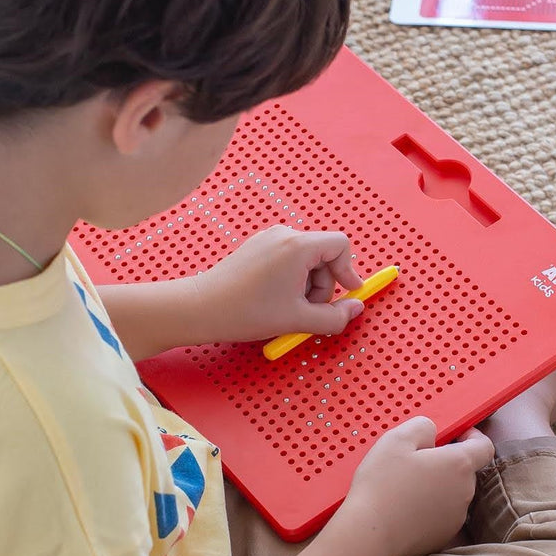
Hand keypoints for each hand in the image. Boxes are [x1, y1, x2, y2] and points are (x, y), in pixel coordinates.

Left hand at [193, 225, 365, 343]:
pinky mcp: (257, 247)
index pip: (340, 245)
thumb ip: (334, 317)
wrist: (200, 308)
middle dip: (323, 285)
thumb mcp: (298, 320)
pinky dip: (291, 280)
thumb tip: (355, 309)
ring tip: (287, 307)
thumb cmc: (244, 311)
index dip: (348, 270)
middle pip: (324, 255)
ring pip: (306, 259)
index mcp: (298, 246)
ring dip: (306, 285)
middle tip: (306, 310)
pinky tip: (274, 300)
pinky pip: (288, 259)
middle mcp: (284, 235)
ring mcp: (269, 239)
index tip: (348, 292)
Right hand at [336, 417, 494, 555]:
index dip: (472, 435)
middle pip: (465, 469)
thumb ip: (423, 426)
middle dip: (445, 461)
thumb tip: (433, 433)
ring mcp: (455, 517)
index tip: (455, 434)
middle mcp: (465, 492)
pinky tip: (405, 506)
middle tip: (414, 460)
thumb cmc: (383, 484)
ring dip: (437, 484)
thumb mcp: (397, 439)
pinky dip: (429, 506)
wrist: (369, 535)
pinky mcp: (443, 536)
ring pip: (452, 492)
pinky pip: (441, 513)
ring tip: (405, 485)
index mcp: (459, 465)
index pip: (484, 446)